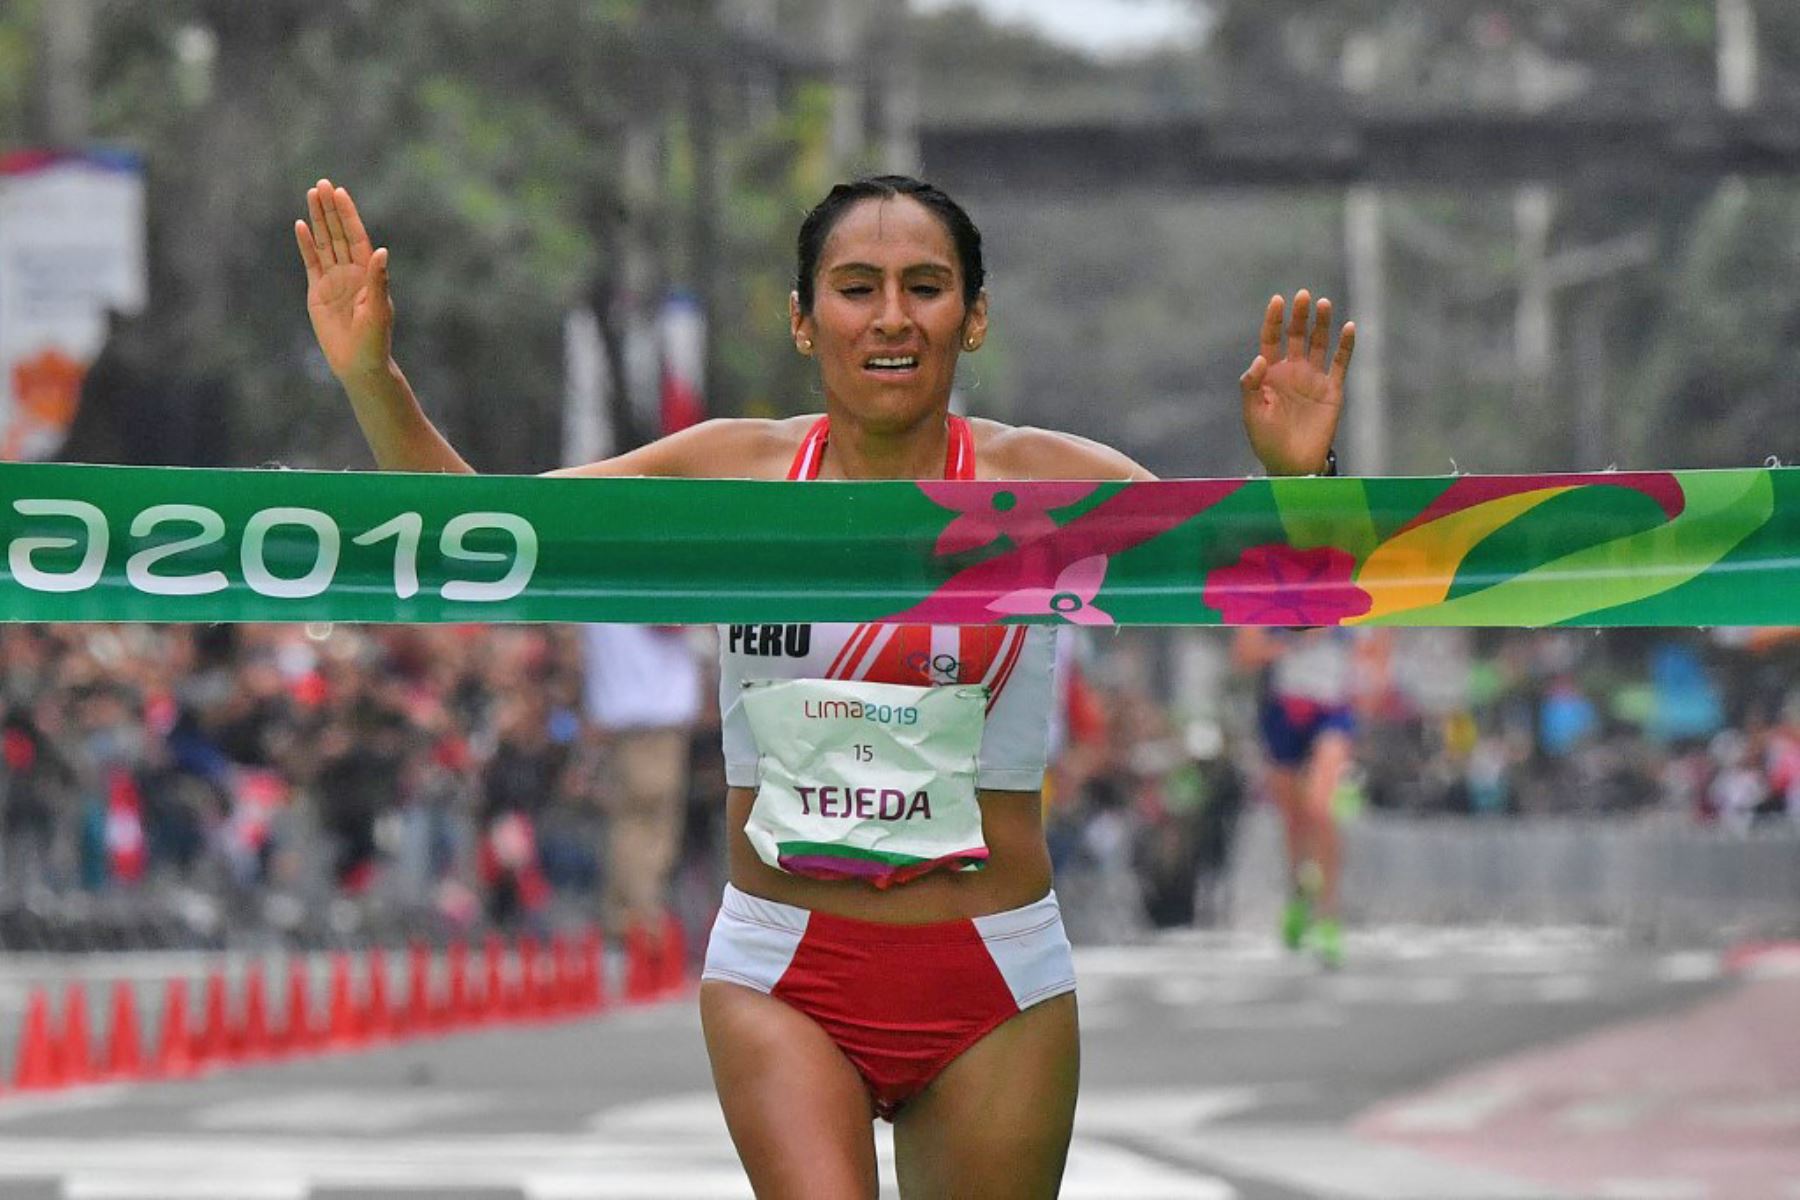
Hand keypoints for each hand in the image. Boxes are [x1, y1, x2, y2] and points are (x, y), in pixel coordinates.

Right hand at [294, 178, 391, 382]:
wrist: (358, 364)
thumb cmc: (375, 340)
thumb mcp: (378, 310)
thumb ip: (378, 280)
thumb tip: (381, 251)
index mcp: (368, 274)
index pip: (356, 237)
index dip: (348, 216)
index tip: (340, 193)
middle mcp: (351, 272)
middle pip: (338, 234)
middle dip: (330, 210)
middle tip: (322, 184)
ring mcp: (334, 280)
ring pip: (324, 243)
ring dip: (317, 220)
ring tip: (311, 195)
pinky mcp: (318, 291)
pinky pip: (311, 262)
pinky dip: (305, 245)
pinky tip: (300, 225)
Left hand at [1239, 290, 1354, 475]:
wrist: (1291, 464)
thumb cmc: (1266, 440)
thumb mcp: (1252, 412)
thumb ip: (1251, 385)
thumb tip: (1260, 357)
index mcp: (1270, 374)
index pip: (1271, 339)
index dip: (1274, 320)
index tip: (1278, 300)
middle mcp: (1292, 371)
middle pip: (1296, 335)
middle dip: (1299, 315)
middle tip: (1303, 295)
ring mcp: (1313, 378)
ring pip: (1319, 344)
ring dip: (1321, 324)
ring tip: (1323, 304)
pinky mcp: (1332, 390)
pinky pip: (1341, 363)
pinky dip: (1346, 346)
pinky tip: (1349, 327)